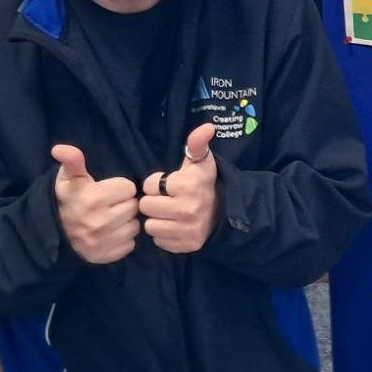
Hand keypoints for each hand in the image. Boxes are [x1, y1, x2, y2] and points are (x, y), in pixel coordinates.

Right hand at [51, 144, 139, 264]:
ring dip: (126, 222)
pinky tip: (110, 233)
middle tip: (110, 205)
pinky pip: (129, 245)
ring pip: (134, 227)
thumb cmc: (67, 198)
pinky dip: (123, 239)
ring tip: (111, 218)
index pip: (129, 188)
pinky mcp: (104, 256)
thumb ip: (72, 161)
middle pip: (133, 207)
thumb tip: (58, 149)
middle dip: (124, 204)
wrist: (52, 230)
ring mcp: (102, 242)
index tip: (108, 191)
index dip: (120, 187)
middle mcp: (100, 222)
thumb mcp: (69, 177)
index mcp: (94, 199)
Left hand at [139, 124, 218, 254]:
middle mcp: (186, 209)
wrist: (225, 211)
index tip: (169, 185)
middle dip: (154, 202)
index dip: (156, 184)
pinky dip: (164, 235)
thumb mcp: (201, 161)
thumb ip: (197, 143)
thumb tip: (208, 126)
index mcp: (187, 186)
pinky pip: (159, 241)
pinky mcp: (186, 245)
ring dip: (157, 219)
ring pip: (150, 226)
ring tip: (169, 213)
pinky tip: (174, 226)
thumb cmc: (205, 183)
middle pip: (146, 207)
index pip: (148, 185)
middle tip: (167, 200)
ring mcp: (187, 230)